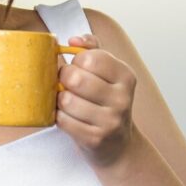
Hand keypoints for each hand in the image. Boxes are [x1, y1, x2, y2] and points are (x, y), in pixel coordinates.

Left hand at [56, 34, 136, 167]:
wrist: (118, 145)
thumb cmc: (106, 103)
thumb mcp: (107, 73)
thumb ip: (92, 49)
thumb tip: (74, 40)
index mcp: (125, 76)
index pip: (90, 57)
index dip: (76, 61)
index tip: (78, 67)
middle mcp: (122, 98)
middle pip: (75, 77)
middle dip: (63, 78)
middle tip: (66, 83)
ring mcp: (111, 120)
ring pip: (66, 100)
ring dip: (60, 100)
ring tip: (67, 102)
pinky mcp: (95, 138)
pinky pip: (63, 121)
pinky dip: (59, 117)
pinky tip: (68, 117)